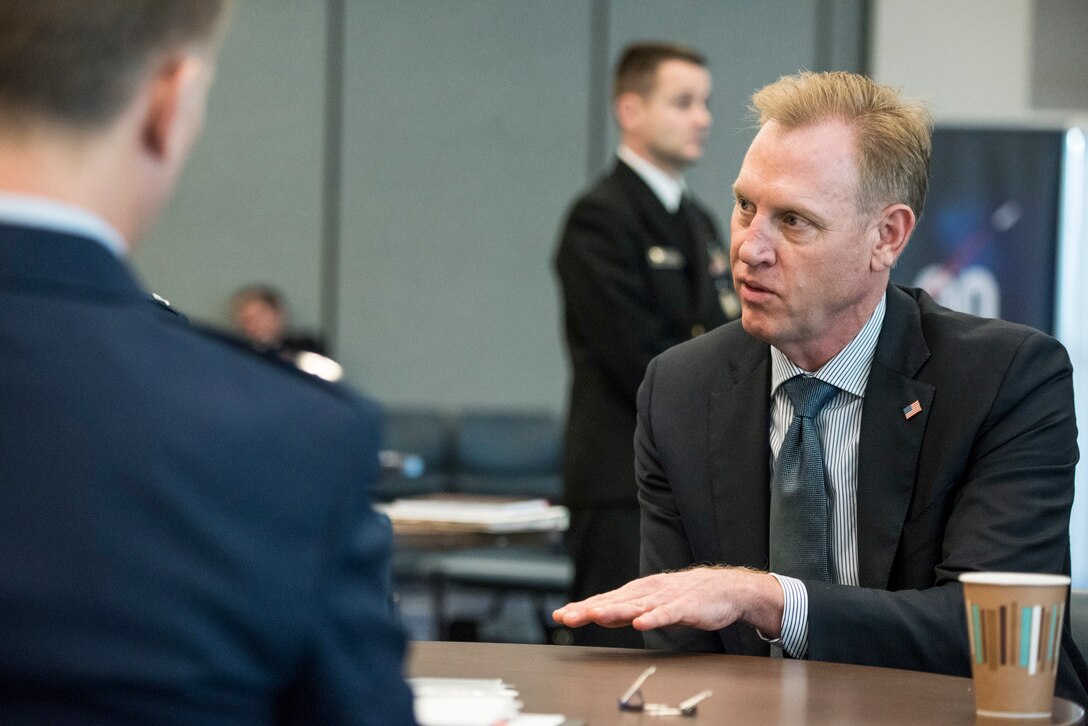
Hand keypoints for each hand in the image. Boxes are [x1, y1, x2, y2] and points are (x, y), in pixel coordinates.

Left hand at [552, 567, 783, 635]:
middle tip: (567, 617)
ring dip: (614, 611)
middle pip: (613, 602)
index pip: (604, 600)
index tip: (560, 615)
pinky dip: (653, 619)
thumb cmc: (686, 597)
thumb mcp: (651, 604)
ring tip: (594, 616)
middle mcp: (647, 592)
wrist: (724, 589)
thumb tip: (599, 615)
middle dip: (588, 610)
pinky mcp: (684, 607)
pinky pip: (666, 614)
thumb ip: (627, 611)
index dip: (582, 607)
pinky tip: (640, 624)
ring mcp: (664, 599)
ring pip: (634, 607)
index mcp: (638, 592)